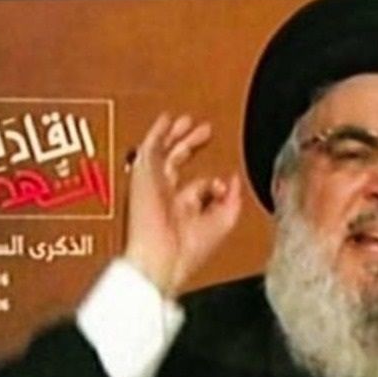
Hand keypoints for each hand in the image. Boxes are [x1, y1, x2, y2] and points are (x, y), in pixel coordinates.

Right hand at [123, 113, 242, 297]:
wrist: (162, 256)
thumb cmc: (187, 250)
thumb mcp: (223, 221)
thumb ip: (232, 199)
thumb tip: (235, 180)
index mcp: (182, 211)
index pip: (197, 186)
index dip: (214, 182)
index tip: (224, 184)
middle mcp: (166, 196)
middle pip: (177, 163)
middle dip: (191, 146)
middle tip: (203, 131)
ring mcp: (153, 185)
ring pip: (162, 152)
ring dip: (175, 135)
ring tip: (187, 120)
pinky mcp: (143, 175)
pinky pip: (148, 147)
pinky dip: (157, 132)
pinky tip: (166, 119)